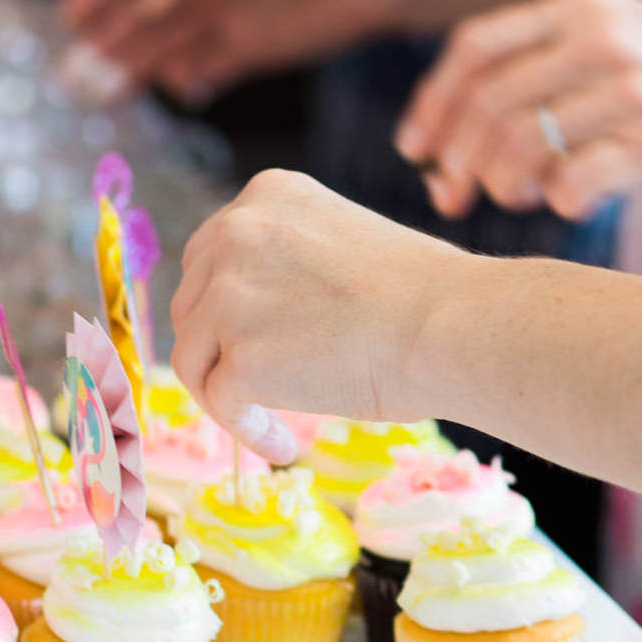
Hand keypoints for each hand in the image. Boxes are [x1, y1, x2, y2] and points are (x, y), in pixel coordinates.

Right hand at [62, 0, 405, 99]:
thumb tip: (144, 7)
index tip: (71, 18)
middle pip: (138, 5)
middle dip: (105, 37)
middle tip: (73, 73)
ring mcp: (222, 9)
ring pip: (163, 42)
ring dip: (133, 67)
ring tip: (103, 93)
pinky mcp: (247, 47)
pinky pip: (203, 68)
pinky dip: (187, 81)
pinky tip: (181, 87)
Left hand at [169, 169, 462, 460]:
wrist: (451, 326)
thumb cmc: (424, 297)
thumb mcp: (339, 247)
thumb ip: (287, 267)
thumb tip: (254, 322)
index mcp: (265, 196)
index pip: (209, 257)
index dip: (222, 307)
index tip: (248, 340)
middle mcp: (235, 235)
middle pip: (190, 306)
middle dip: (216, 349)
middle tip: (254, 386)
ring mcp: (229, 296)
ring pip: (192, 357)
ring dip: (224, 394)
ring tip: (269, 422)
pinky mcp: (238, 358)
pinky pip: (219, 404)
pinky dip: (247, 431)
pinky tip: (282, 445)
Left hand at [396, 0, 641, 219]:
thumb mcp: (610, 57)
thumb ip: (532, 89)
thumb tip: (434, 168)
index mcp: (584, 6)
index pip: (474, 49)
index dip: (431, 105)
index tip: (414, 150)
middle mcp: (609, 36)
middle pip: (487, 106)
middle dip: (458, 161)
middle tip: (460, 196)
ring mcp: (641, 86)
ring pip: (521, 148)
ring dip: (505, 187)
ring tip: (524, 196)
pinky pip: (576, 184)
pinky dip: (559, 204)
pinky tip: (573, 202)